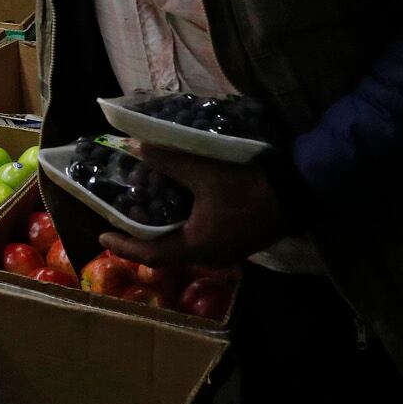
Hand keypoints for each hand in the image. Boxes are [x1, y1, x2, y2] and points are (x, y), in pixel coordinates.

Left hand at [98, 142, 288, 267]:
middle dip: (141, 236)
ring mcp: (226, 247)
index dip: (124, 247)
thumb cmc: (250, 188)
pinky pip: (199, 233)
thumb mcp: (206, 173)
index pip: (151, 255)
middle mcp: (210, 254)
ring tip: (143, 207)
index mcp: (198, 247)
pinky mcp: (236, 236)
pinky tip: (176, 201)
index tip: (101, 237)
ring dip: (162, 227)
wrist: (301, 191)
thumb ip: (170, 162)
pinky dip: (181, 221)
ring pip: (184, 241)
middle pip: (166, 251)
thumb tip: (137, 148)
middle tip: (119, 218)